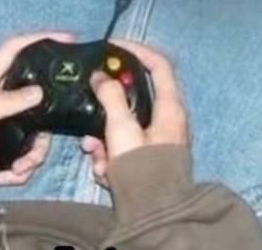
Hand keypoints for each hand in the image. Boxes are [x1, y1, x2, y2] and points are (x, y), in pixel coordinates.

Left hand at [0, 31, 74, 185]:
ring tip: (19, 168)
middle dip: (48, 119)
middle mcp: (4, 97)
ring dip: (35, 154)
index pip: (15, 48)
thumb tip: (39, 92)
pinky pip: (31, 154)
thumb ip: (0, 105)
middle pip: (40, 96)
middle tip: (45, 139)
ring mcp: (11, 121)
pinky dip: (23, 170)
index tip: (67, 37)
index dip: (39, 37)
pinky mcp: (12, 144)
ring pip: (41, 130)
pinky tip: (6, 177)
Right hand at [80, 39, 188, 187]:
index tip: (112, 46)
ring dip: (103, 135)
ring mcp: (157, 142)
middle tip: (91, 103)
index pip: (159, 64)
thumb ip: (110, 96)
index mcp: (170, 107)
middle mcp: (168, 121)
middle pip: (134, 97)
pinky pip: (123, 148)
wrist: (152, 214)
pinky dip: (109, 155)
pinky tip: (102, 169)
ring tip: (93, 149)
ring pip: (124, 125)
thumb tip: (100, 76)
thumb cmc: (142, 166)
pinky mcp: (146, 161)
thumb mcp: (122, 127)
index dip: (137, 50)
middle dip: (107, 103)